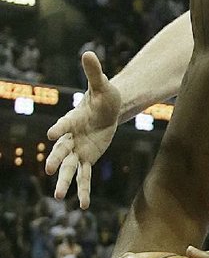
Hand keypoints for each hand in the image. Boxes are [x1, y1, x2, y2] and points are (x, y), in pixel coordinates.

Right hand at [45, 52, 121, 208]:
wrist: (108, 109)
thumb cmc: (103, 97)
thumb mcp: (102, 85)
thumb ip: (94, 72)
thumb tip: (88, 52)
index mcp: (72, 120)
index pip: (64, 125)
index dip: (60, 128)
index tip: (53, 134)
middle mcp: (71, 137)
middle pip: (61, 150)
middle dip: (56, 159)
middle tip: (50, 170)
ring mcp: (78, 149)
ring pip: (69, 167)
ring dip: (65, 181)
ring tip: (59, 196)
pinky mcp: (87, 158)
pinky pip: (84, 176)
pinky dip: (83, 190)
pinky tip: (82, 205)